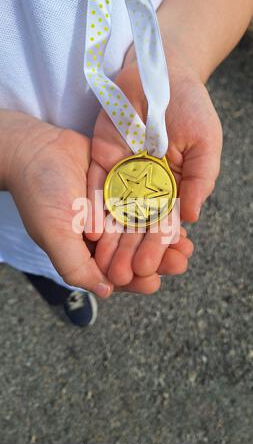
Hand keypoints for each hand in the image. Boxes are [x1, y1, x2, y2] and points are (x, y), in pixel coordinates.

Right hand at [4, 112, 171, 295]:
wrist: (37, 150)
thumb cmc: (40, 195)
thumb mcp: (55, 236)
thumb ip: (76, 266)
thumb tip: (106, 292)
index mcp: (86, 252)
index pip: (113, 273)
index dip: (134, 280)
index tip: (153, 282)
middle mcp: (102, 236)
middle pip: (133, 254)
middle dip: (158, 260)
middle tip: (180, 263)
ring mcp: (113, 213)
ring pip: (142, 231)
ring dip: (164, 239)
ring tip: (186, 245)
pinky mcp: (122, 191)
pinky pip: (144, 204)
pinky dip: (160, 212)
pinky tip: (178, 217)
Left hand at [87, 60, 196, 286]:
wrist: (159, 71)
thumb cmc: (190, 106)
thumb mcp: (205, 143)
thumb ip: (199, 179)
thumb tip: (190, 218)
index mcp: (173, 186)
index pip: (165, 221)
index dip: (158, 245)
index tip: (151, 267)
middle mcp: (146, 186)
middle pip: (136, 224)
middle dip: (130, 250)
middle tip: (122, 276)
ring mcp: (122, 175)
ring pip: (114, 213)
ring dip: (110, 239)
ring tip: (104, 265)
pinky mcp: (100, 161)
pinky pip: (95, 188)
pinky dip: (93, 210)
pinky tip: (90, 232)